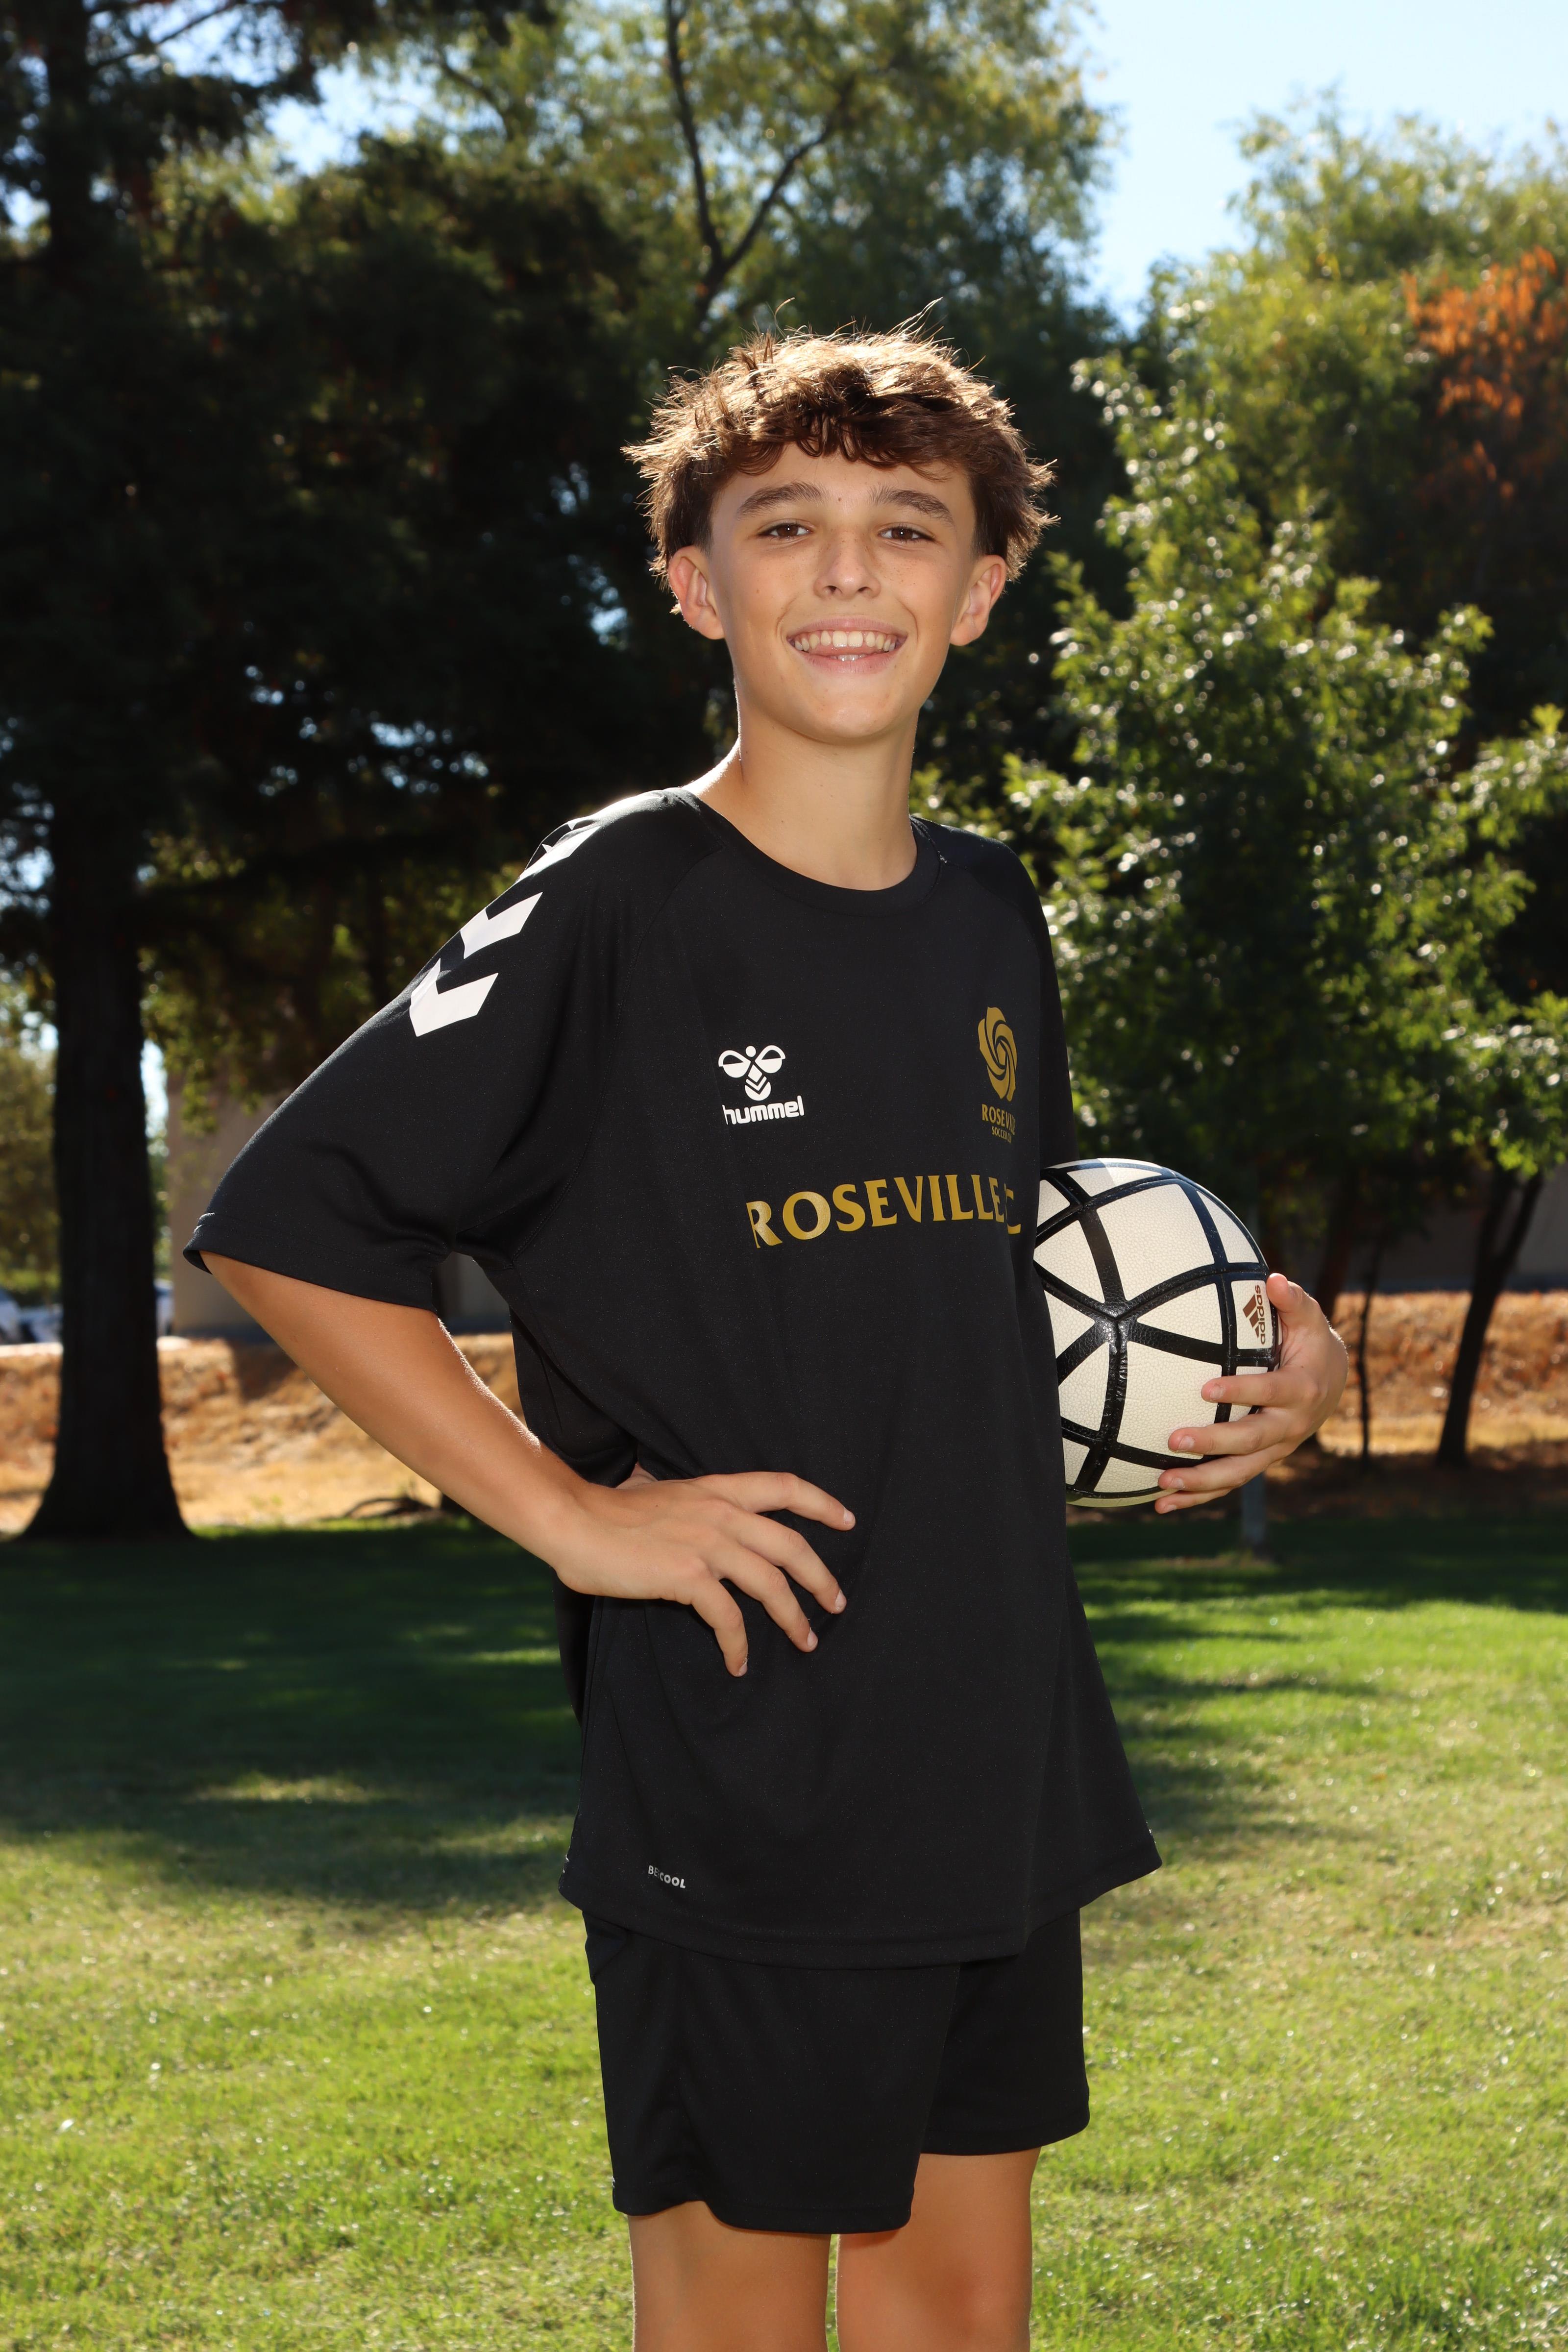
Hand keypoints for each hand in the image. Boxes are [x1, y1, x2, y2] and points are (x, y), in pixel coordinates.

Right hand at [541, 1468, 852, 1676]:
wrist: (574, 1521)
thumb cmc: (607, 1511)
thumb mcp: (657, 1491)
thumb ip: (686, 1502)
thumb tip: (687, 1508)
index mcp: (716, 1489)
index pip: (784, 1486)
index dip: (822, 1502)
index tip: (848, 1520)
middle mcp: (720, 1513)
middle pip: (792, 1544)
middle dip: (821, 1576)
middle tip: (837, 1602)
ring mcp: (707, 1544)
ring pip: (771, 1584)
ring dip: (794, 1617)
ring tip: (807, 1641)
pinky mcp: (688, 1576)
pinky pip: (729, 1618)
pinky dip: (739, 1645)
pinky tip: (739, 1664)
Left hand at [1155, 1273, 1347, 1515]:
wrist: (1330, 1380)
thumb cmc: (1309, 1341)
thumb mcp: (1308, 1318)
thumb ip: (1292, 1300)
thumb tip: (1272, 1278)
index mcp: (1302, 1390)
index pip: (1270, 1392)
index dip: (1242, 1391)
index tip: (1206, 1387)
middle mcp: (1290, 1426)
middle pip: (1251, 1441)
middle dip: (1213, 1444)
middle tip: (1174, 1440)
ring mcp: (1274, 1450)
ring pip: (1239, 1473)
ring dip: (1201, 1483)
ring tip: (1162, 1484)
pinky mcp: (1258, 1462)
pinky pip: (1227, 1484)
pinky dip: (1197, 1497)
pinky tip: (1161, 1503)